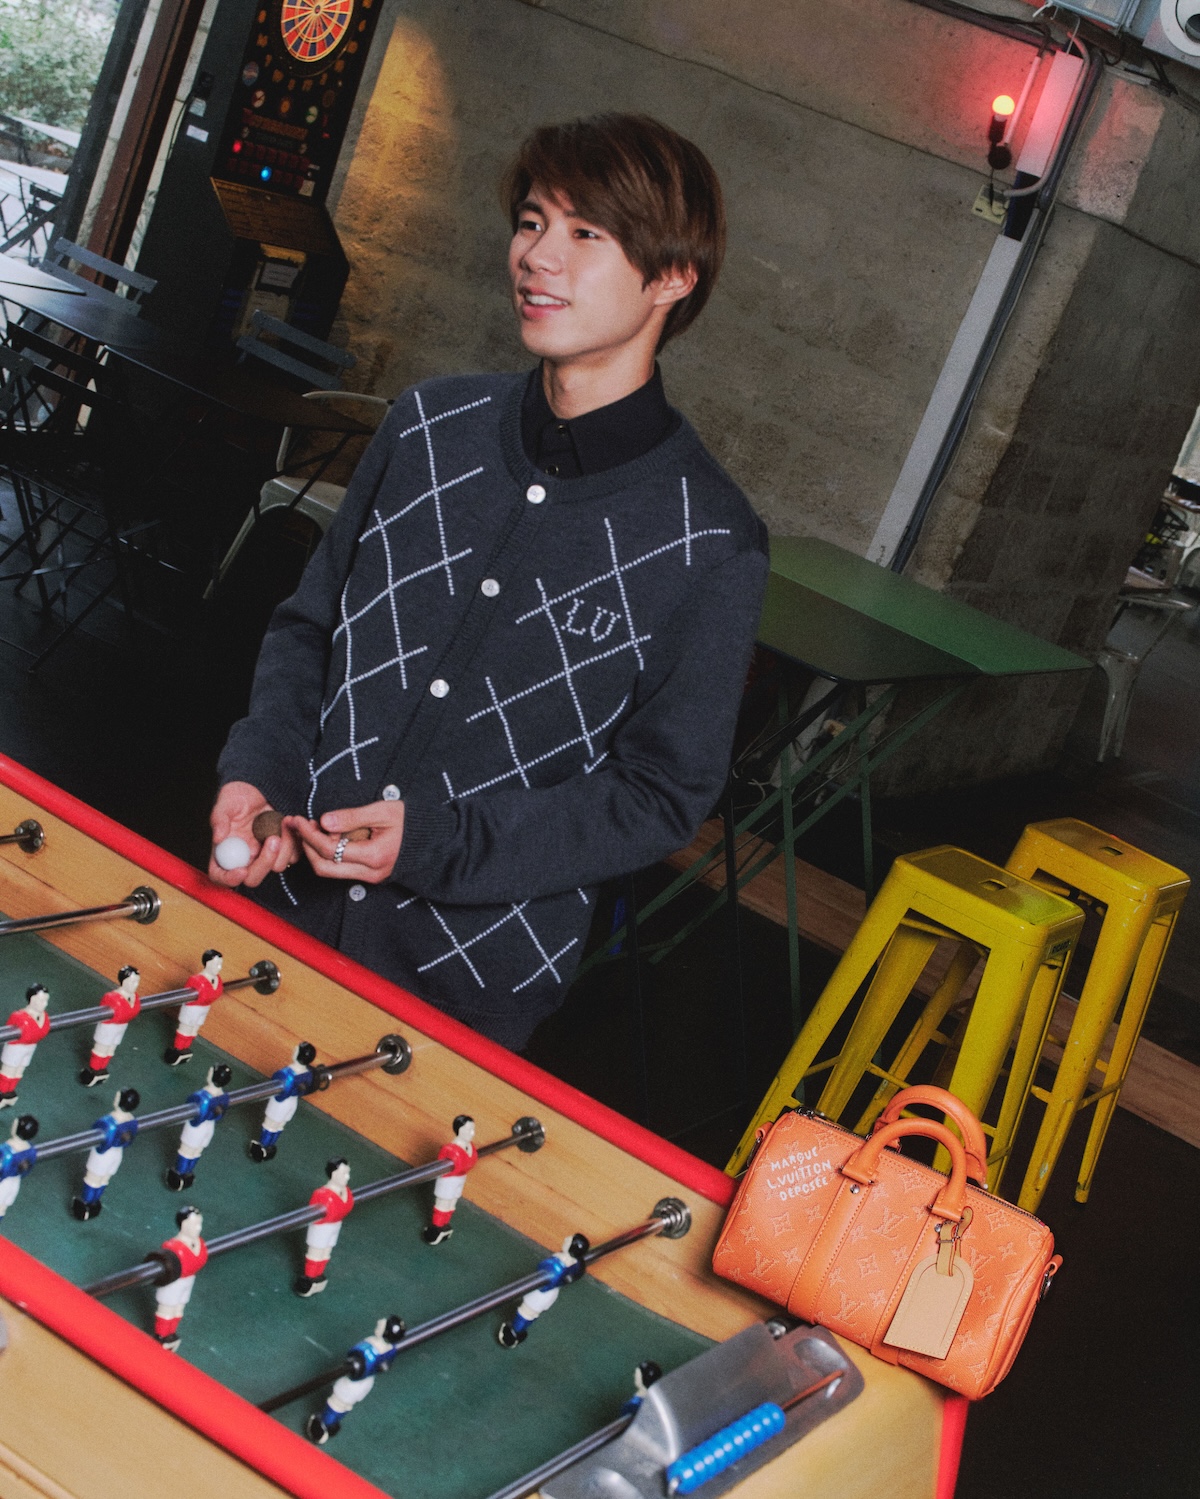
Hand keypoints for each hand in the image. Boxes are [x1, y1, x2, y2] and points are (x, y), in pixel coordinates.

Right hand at [208, 781, 300, 888]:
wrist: (259, 789)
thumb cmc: (238, 796)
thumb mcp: (226, 802)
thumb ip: (219, 819)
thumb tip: (218, 838)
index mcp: (224, 851)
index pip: (219, 876)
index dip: (229, 879)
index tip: (241, 870)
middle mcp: (244, 858)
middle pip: (253, 878)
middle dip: (265, 862)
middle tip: (273, 839)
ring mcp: (264, 855)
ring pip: (277, 866)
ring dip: (284, 847)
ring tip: (283, 820)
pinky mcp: (282, 849)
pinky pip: (293, 855)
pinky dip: (296, 840)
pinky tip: (291, 822)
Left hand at [286, 800, 404, 883]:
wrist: (433, 840)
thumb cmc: (411, 822)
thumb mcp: (383, 811)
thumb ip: (352, 816)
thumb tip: (323, 821)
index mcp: (374, 856)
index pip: (329, 850)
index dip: (309, 835)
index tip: (299, 820)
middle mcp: (370, 873)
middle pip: (324, 868)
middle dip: (306, 847)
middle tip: (300, 826)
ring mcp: (370, 878)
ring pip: (330, 872)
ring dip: (315, 852)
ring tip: (314, 828)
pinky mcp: (370, 876)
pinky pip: (341, 870)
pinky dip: (328, 855)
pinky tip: (328, 837)